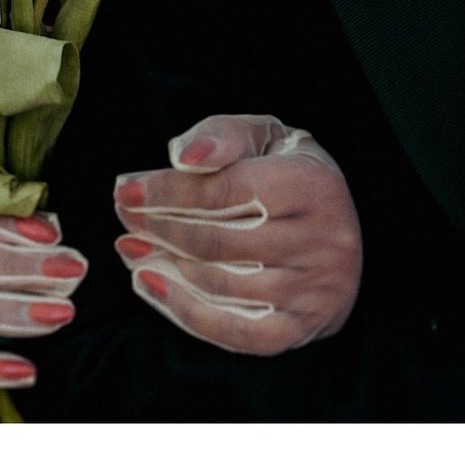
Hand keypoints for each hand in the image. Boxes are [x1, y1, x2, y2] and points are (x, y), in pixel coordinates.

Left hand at [112, 113, 361, 355]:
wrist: (340, 230)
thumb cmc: (290, 173)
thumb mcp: (266, 137)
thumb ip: (224, 135)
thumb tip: (182, 156)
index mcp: (314, 185)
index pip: (226, 191)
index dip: (169, 191)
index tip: (127, 189)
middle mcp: (321, 241)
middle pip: (218, 241)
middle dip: (160, 228)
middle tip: (124, 216)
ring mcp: (312, 291)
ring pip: (220, 285)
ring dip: (163, 266)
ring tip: (130, 247)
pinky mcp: (299, 327)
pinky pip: (234, 331)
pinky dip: (184, 311)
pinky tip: (150, 284)